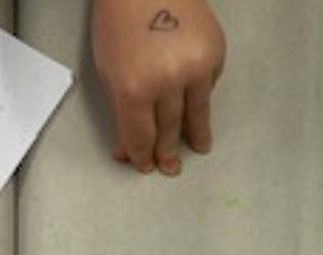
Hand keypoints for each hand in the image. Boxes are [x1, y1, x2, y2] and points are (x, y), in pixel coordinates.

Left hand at [90, 0, 224, 176]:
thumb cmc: (119, 19)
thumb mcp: (108, 69)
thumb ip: (120, 110)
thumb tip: (126, 146)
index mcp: (134, 89)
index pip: (141, 138)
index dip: (142, 156)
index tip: (145, 166)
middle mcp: (167, 83)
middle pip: (169, 131)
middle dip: (168, 152)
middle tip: (171, 168)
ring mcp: (195, 68)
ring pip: (196, 114)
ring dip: (196, 135)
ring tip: (199, 148)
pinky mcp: (214, 54)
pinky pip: (208, 85)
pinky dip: (201, 95)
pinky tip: (197, 101)